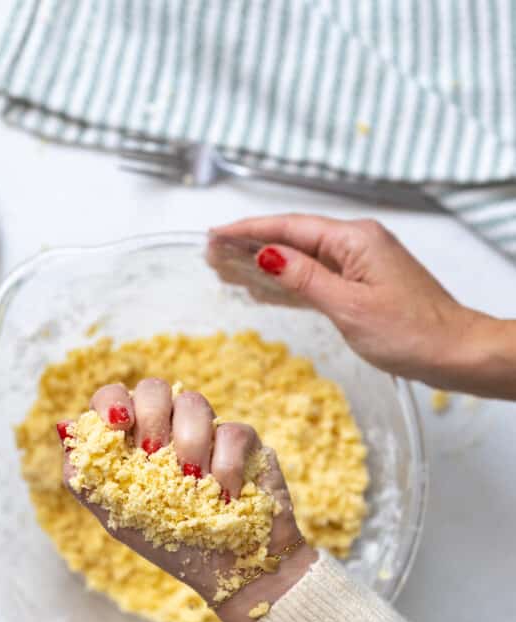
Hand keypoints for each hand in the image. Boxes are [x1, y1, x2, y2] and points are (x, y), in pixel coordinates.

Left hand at [60, 379, 315, 621]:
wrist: (233, 574)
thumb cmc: (173, 545)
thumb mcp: (118, 517)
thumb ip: (85, 477)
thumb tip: (64, 428)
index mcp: (134, 443)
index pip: (114, 398)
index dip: (112, 401)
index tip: (118, 425)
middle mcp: (169, 430)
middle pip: (154, 389)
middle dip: (151, 417)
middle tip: (154, 454)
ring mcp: (208, 433)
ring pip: (194, 402)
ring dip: (190, 444)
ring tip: (193, 484)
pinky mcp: (245, 443)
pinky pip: (233, 431)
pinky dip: (226, 466)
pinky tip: (225, 496)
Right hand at [209, 214, 515, 398]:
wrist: (454, 351)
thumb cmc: (410, 332)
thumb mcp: (349, 307)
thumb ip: (305, 279)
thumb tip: (267, 254)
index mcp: (355, 240)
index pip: (290, 228)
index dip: (249, 231)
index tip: (215, 235)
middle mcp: (356, 244)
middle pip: (292, 239)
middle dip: (249, 245)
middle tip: (210, 253)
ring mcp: (359, 265)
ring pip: (300, 259)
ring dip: (263, 264)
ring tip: (224, 270)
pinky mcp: (362, 286)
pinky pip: (315, 278)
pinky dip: (287, 283)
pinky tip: (262, 289)